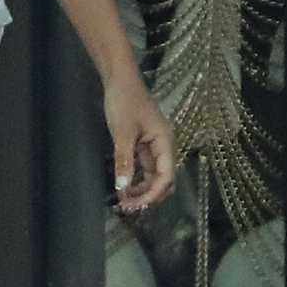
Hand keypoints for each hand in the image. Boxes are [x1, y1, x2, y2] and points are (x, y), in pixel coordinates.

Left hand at [104, 73, 175, 214]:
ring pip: (154, 177)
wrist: (120, 80)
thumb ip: (124, 160)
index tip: (135, 204)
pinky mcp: (143, 145)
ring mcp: (154, 146)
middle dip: (149, 196)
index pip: (166, 177)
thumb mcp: (122, 132)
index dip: (153, 194)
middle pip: (164, 180)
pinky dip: (136, 179)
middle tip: (128, 207)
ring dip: (142, 190)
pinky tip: (124, 186)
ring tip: (124, 200)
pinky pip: (145, 169)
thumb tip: (123, 188)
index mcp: (166, 142)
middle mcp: (164, 147)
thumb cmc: (124, 101)